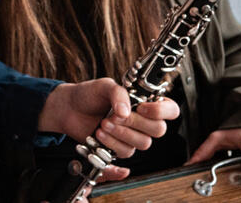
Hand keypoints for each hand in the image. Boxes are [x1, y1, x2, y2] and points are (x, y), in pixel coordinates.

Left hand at [37, 79, 179, 161]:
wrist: (69, 109)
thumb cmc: (89, 94)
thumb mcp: (104, 86)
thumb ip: (118, 94)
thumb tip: (126, 112)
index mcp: (145, 102)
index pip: (170, 110)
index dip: (161, 111)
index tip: (141, 107)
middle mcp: (143, 120)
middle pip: (158, 130)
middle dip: (135, 123)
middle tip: (114, 116)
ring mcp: (132, 135)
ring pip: (142, 143)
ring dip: (121, 134)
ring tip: (102, 124)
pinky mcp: (120, 148)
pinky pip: (125, 153)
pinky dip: (111, 144)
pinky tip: (99, 135)